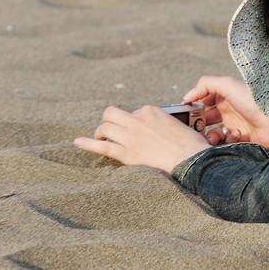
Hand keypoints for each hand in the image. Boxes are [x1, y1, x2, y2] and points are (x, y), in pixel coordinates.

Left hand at [74, 105, 210, 173]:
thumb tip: (157, 128)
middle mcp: (137, 120)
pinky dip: (87, 143)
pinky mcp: (126, 153)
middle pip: (111, 114)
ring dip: (101, 133)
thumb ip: (161, 122)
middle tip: (112, 130)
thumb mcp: (176, 123)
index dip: (132, 122)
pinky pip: (101, 147)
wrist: (191, 159)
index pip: (132, 112)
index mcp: (151, 110)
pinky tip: (77, 142)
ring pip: (104, 128)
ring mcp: (130, 136)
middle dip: (109, 121)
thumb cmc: (189, 143)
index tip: (137, 130)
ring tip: (103, 138)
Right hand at [183, 75, 268, 150]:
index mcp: (225, 96)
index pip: (202, 101)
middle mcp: (229, 110)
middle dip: (198, 125)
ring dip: (211, 136)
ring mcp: (235, 125)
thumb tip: (187, 97)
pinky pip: (225, 143)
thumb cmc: (253, 100)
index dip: (193, 107)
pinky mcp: (241, 140)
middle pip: (205, 119)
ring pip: (213, 133)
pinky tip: (236, 136)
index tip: (184, 113)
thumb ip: (205, 84)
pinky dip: (227, 141)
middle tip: (194, 130)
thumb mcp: (228, 85)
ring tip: (214, 137)